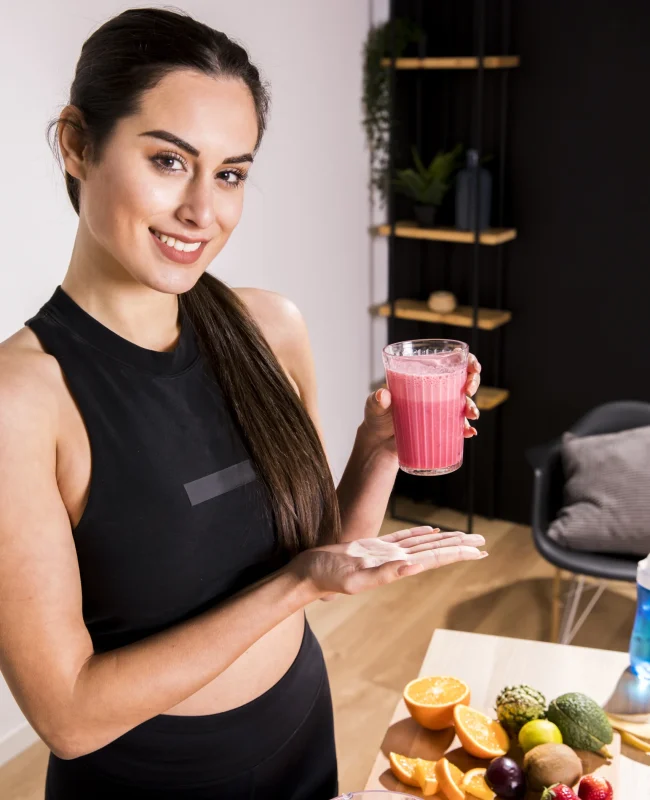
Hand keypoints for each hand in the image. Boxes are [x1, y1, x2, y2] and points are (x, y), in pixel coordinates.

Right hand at [290, 525, 487, 600]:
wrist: (308, 573)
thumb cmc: (326, 577)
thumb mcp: (354, 577)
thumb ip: (383, 574)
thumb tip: (413, 567)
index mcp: (395, 568)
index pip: (434, 559)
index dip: (457, 554)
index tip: (479, 551)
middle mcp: (395, 561)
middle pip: (434, 551)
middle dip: (459, 546)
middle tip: (483, 542)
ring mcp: (385, 554)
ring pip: (422, 544)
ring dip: (444, 539)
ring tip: (465, 536)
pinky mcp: (373, 547)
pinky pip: (403, 538)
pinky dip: (419, 533)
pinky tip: (431, 532)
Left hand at [364, 354, 481, 451]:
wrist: (378, 444)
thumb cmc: (377, 418)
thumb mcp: (374, 407)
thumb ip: (377, 401)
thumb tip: (383, 395)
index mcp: (422, 377)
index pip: (449, 362)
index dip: (467, 361)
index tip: (473, 367)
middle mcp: (434, 391)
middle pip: (462, 380)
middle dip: (473, 382)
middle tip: (468, 390)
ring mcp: (439, 410)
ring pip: (463, 403)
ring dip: (471, 407)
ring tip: (471, 415)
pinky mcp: (440, 428)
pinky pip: (458, 427)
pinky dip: (466, 429)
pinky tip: (469, 432)